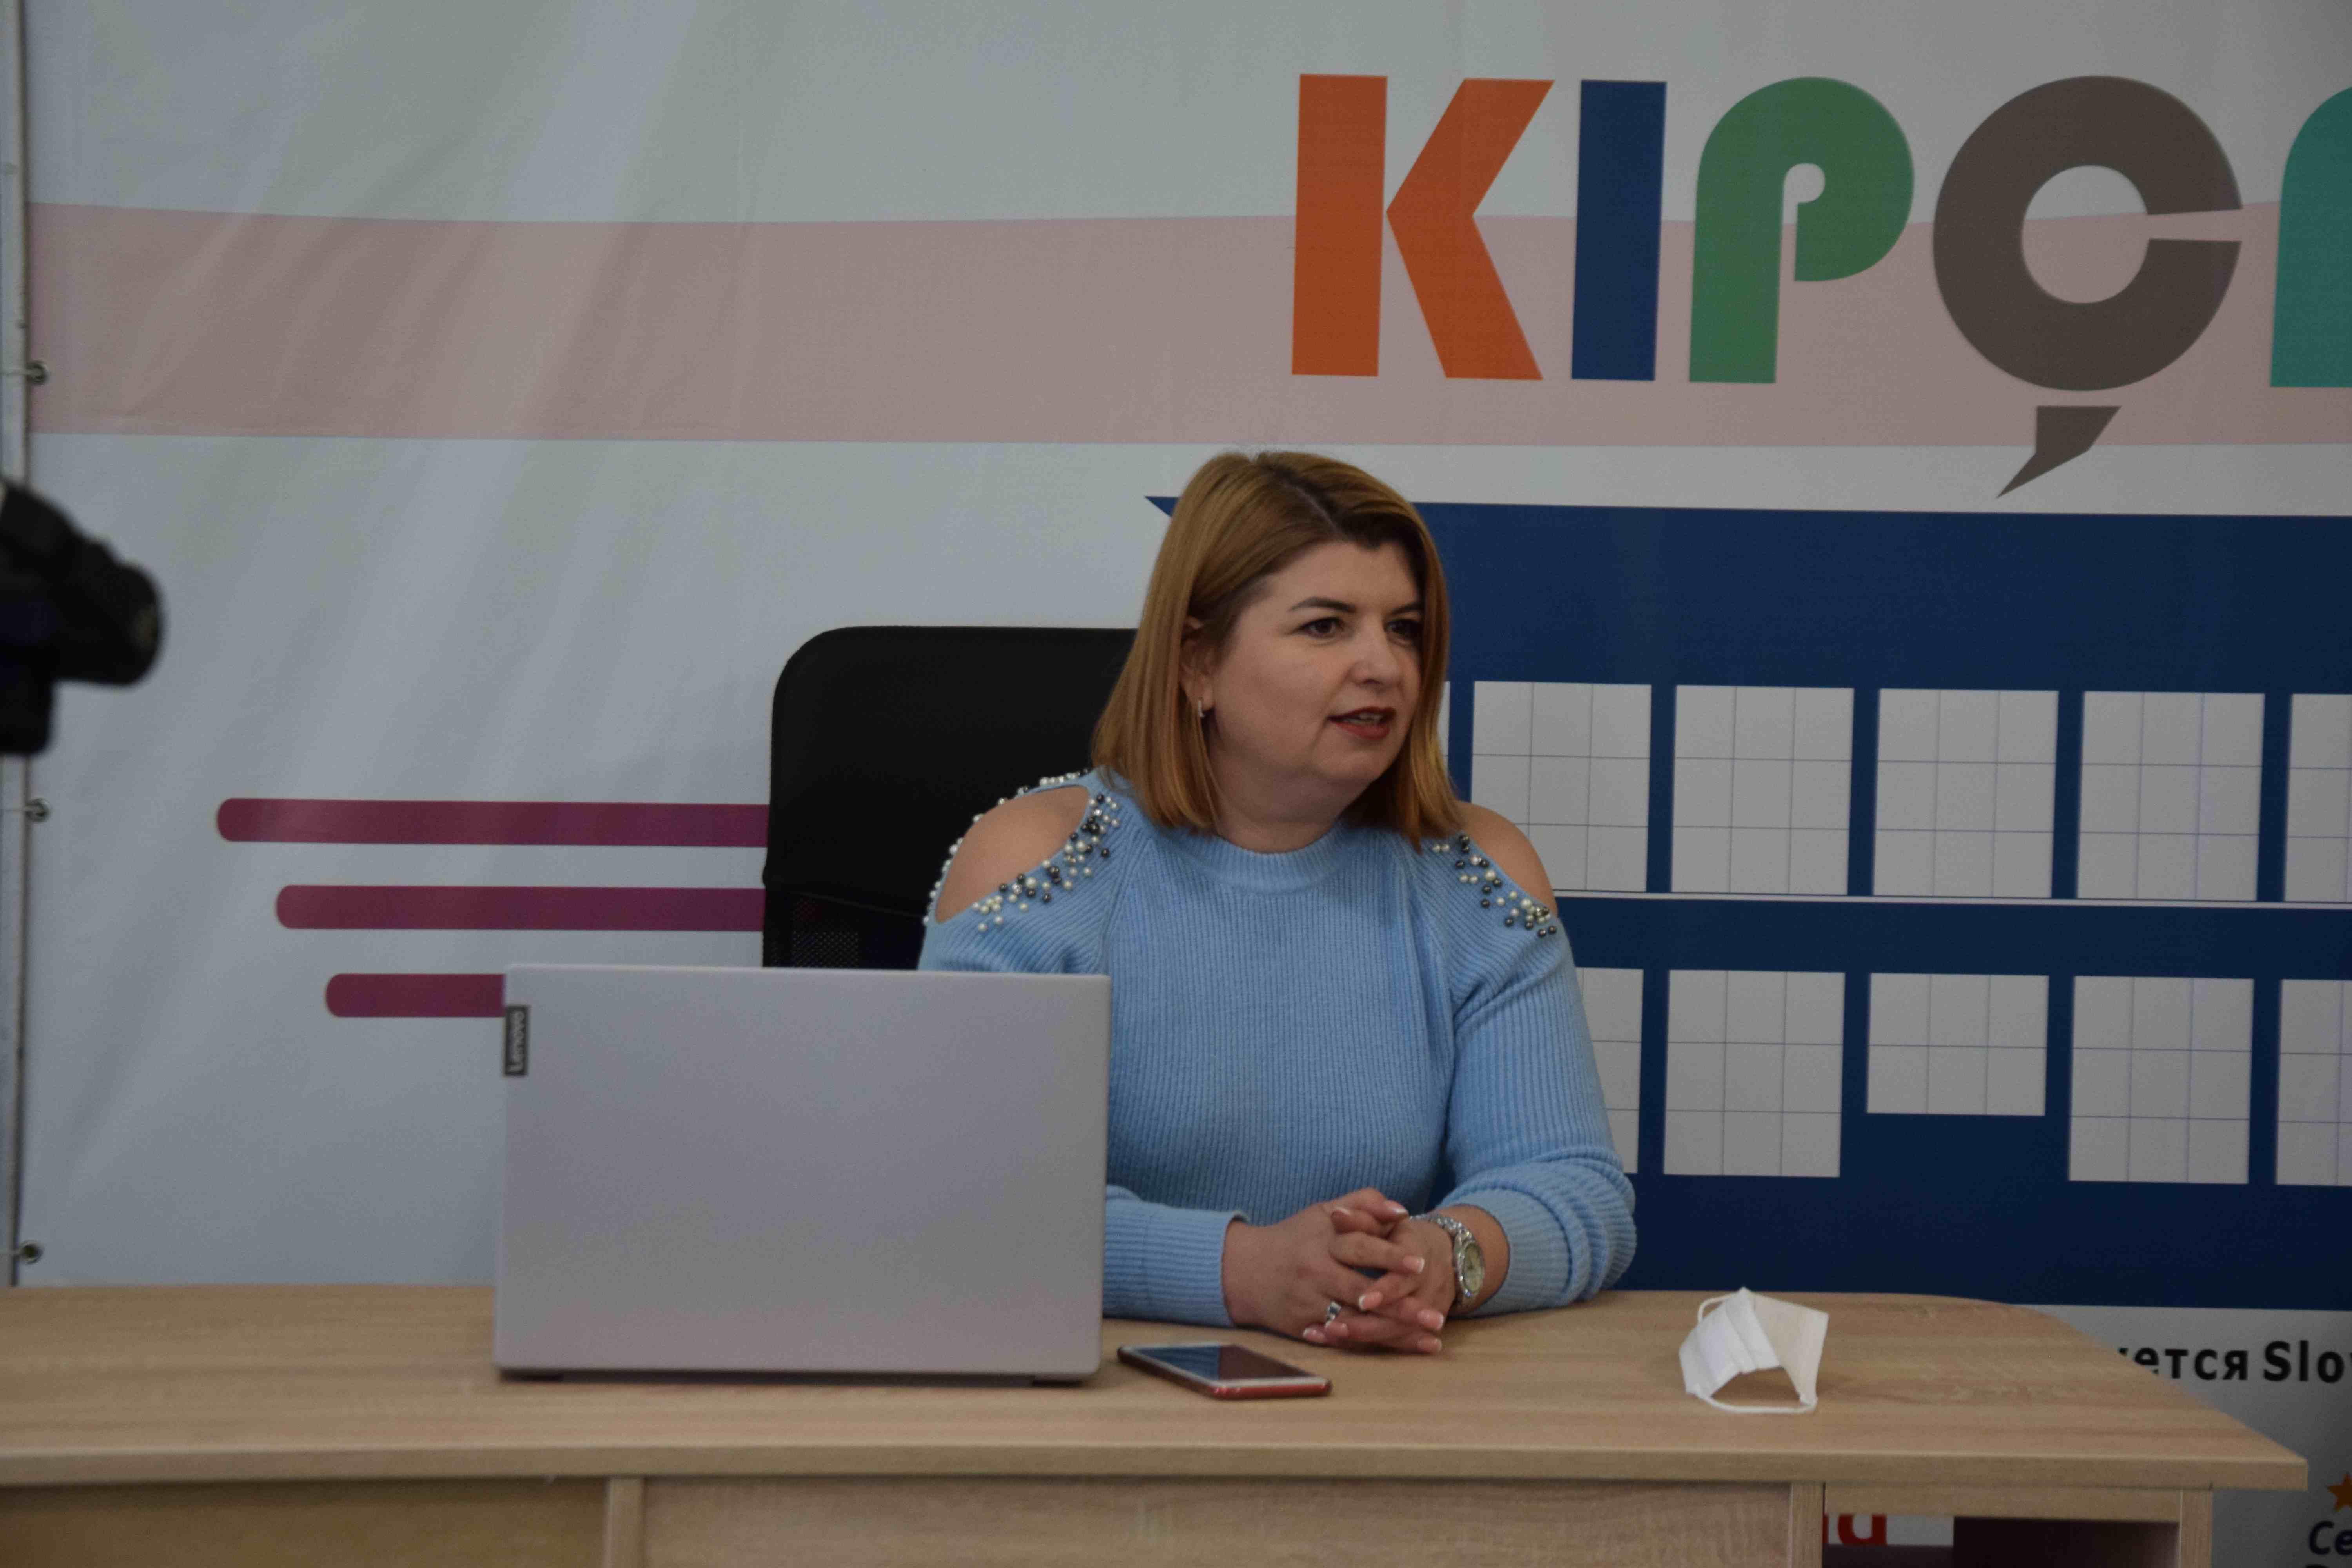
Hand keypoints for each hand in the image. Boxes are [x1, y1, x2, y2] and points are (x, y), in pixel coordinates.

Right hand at [1220, 1188, 1434, 1344]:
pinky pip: (1342, 1340)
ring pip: (1357, 1323)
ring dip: (1394, 1333)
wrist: (1243, 1269)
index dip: (1390, 1255)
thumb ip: (1363, 1203)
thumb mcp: (1323, 1211)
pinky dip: (1371, 1346)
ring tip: (1430, 1340)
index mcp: (1323, 1241)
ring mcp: (1310, 1304)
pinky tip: (1399, 1349)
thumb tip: (1401, 1211)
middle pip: (1363, 1292)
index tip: (1421, 1265)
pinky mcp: (1304, 1327)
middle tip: (1436, 1317)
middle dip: (1401, 1307)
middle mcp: (1316, 1273)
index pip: (1361, 1247)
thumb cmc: (1294, 1237)